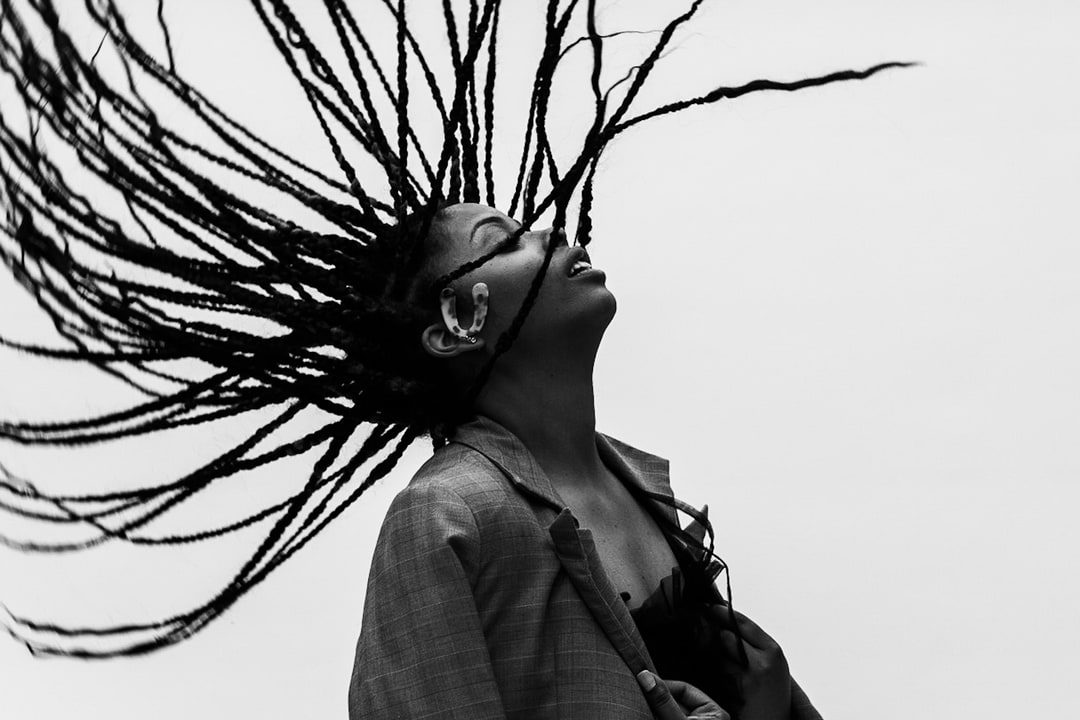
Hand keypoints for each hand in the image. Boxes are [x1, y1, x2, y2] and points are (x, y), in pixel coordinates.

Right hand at [636, 670, 730, 719]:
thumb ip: (664, 701)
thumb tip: (645, 676)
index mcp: (715, 713)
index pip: (685, 689)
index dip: (663, 686)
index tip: (645, 684)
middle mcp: (706, 718)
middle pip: (675, 701)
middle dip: (658, 699)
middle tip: (639, 694)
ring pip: (669, 711)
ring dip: (656, 709)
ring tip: (641, 704)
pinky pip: (668, 718)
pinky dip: (657, 716)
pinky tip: (644, 712)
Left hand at [707, 605, 790, 719]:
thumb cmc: (772, 693)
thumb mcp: (771, 663)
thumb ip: (753, 643)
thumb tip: (726, 617)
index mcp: (774, 651)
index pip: (743, 623)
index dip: (723, 612)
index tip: (709, 607)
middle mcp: (762, 662)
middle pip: (727, 636)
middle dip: (717, 637)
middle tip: (712, 639)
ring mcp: (748, 677)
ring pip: (719, 655)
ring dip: (716, 659)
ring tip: (728, 671)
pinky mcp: (736, 691)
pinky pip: (716, 674)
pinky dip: (716, 675)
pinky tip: (725, 684)